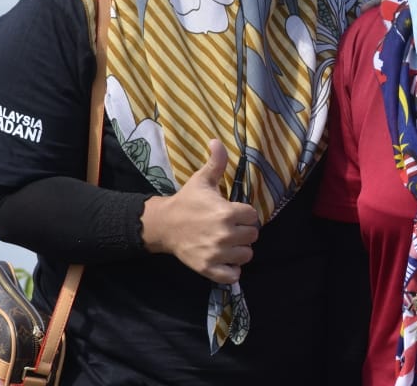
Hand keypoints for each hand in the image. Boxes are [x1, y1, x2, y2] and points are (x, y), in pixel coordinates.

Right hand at [140, 139, 260, 283]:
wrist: (163, 225)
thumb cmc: (187, 201)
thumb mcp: (202, 180)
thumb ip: (216, 162)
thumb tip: (216, 140)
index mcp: (227, 212)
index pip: (253, 216)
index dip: (246, 215)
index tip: (234, 213)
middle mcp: (224, 234)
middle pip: (252, 236)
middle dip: (244, 232)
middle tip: (231, 228)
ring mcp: (216, 254)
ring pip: (246, 256)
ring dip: (240, 250)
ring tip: (228, 243)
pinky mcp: (208, 269)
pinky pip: (232, 276)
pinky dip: (232, 271)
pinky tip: (225, 260)